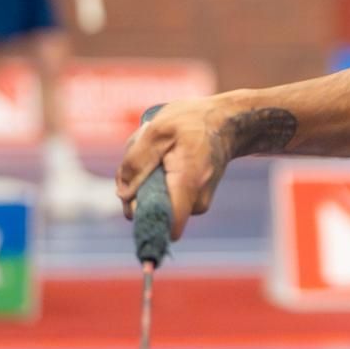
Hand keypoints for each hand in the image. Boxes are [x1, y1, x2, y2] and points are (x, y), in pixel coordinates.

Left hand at [115, 97, 236, 239]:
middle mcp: (196, 202)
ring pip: (153, 203)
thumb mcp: (157, 131)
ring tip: (156, 152)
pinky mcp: (191, 201)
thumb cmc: (193, 122)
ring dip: (144, 180)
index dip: (143, 216)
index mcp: (188, 184)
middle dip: (136, 188)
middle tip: (143, 156)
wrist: (225, 123)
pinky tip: (163, 158)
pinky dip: (153, 180)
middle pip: (151, 212)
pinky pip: (162, 198)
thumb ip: (136, 163)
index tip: (134, 193)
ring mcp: (195, 204)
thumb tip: (123, 195)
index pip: (168, 225)